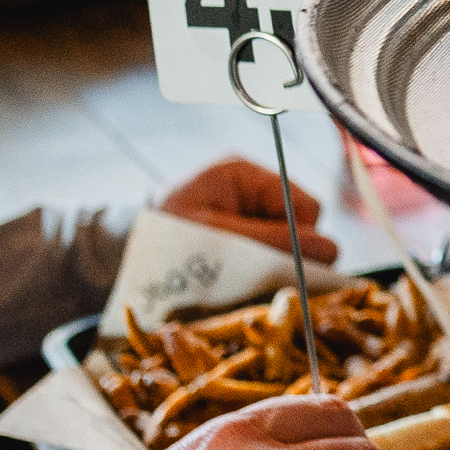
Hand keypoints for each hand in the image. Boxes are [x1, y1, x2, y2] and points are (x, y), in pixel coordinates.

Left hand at [158, 157, 337, 261]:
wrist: (117, 258)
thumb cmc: (161, 243)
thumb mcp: (218, 241)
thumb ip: (273, 244)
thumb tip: (332, 251)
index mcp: (243, 173)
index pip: (305, 206)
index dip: (299, 240)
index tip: (276, 268)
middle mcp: (249, 187)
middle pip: (299, 225)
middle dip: (280, 254)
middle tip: (250, 275)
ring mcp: (244, 211)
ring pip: (285, 244)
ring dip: (266, 265)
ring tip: (232, 276)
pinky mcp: (237, 233)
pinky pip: (265, 254)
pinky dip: (254, 270)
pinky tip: (231, 277)